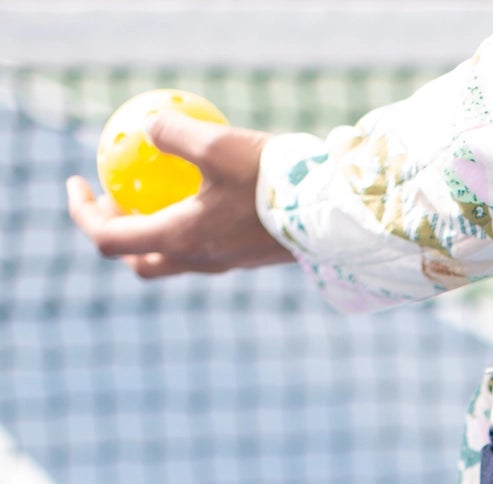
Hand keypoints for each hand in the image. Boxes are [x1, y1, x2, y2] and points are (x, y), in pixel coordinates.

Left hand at [67, 111, 295, 278]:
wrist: (332, 216)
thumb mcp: (218, 143)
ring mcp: (226, 264)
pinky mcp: (248, 260)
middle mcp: (199, 260)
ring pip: (172, 260)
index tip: (78, 183)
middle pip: (139, 261)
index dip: (82, 213)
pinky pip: (204, 251)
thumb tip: (146, 126)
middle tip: (117, 196)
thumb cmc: (273, 183)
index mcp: (180, 238)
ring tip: (159, 195)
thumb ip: (174, 134)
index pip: (109, 238)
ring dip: (154, 233)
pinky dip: (188, 229)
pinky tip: (206, 196)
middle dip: (118, 232)